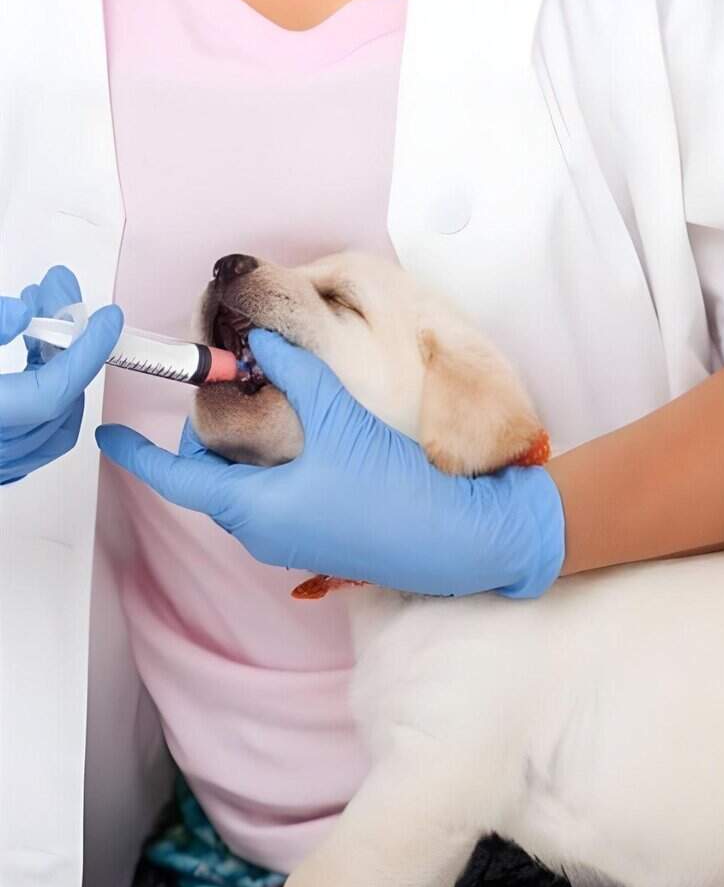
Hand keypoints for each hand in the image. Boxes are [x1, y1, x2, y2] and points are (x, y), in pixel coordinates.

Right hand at [0, 266, 122, 485]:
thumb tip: (21, 313)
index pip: (55, 388)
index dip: (86, 351)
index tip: (107, 319)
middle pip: (58, 402)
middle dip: (68, 347)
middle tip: (59, 299)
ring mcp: (0, 464)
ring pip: (54, 423)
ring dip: (58, 371)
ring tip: (39, 324)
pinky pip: (38, 437)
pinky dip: (45, 399)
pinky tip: (32, 362)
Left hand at [95, 328, 564, 598]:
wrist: (454, 543)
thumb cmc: (393, 490)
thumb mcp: (340, 419)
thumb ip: (295, 371)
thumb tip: (265, 338)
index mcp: (252, 507)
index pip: (175, 477)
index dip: (137, 453)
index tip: (107, 437)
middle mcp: (260, 534)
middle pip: (207, 482)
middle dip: (206, 439)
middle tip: (231, 393)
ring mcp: (288, 546)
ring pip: (240, 493)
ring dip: (243, 456)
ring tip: (276, 413)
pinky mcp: (315, 547)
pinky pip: (271, 506)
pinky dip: (270, 474)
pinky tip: (311, 447)